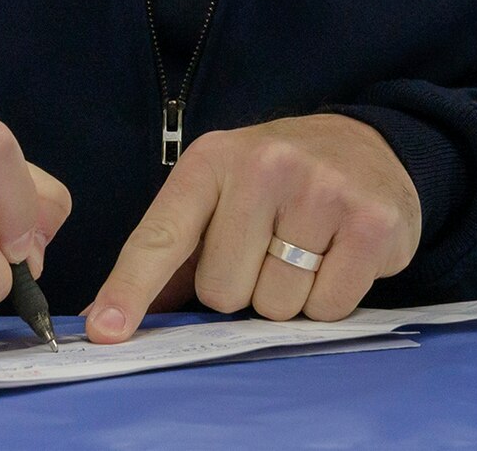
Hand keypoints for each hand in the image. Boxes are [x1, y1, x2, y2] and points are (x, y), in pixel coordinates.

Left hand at [83, 114, 421, 341]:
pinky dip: (331, 300)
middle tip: (267, 250)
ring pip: (277, 305)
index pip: (161, 236)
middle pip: (223, 291)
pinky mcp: (370, 222)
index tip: (105, 331)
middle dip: (242, 288)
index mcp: (210, 162)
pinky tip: (338, 257)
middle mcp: (262, 167)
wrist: (366, 145)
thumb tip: (112, 319)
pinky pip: (330, 308)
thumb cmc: (277, 182)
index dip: (130, 288)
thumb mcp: (219, 195)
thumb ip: (171, 257)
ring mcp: (319, 191)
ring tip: (306, 251)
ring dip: (289, 296)